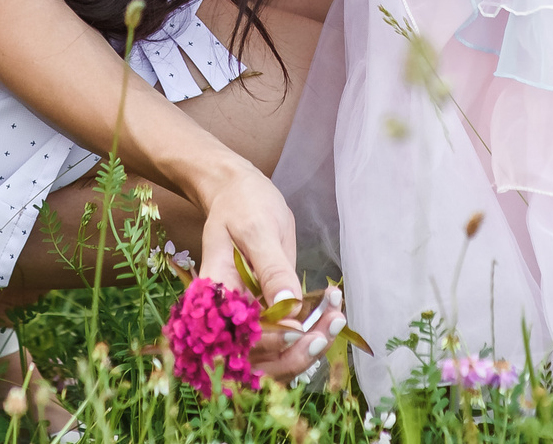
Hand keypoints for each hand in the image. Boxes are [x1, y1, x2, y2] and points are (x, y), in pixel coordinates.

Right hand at [195, 164, 344, 377]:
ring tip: (337, 319)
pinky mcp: (264, 315)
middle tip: (328, 330)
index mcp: (215, 295)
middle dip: (294, 353)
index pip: (235, 337)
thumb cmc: (243, 205)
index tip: (299, 330)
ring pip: (273, 357)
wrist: (238, 193)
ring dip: (306, 348)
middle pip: (254, 359)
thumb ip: (272, 270)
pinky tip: (332, 312)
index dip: (267, 341)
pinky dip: (309, 334)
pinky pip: (284, 339)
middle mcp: (225, 316)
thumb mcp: (258, 229)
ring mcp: (246, 319)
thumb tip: (288, 309)